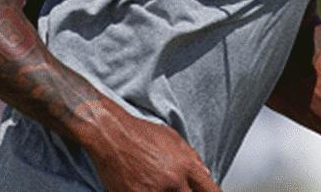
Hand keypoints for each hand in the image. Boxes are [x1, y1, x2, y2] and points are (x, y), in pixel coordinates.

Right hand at [86, 111, 220, 191]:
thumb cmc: (139, 133)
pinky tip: (146, 188)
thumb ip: (192, 157)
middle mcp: (173, 181)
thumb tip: (206, 174)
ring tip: (160, 186)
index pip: (210, 190)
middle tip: (179, 190)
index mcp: (185, 165)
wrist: (110, 134)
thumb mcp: (172, 138)